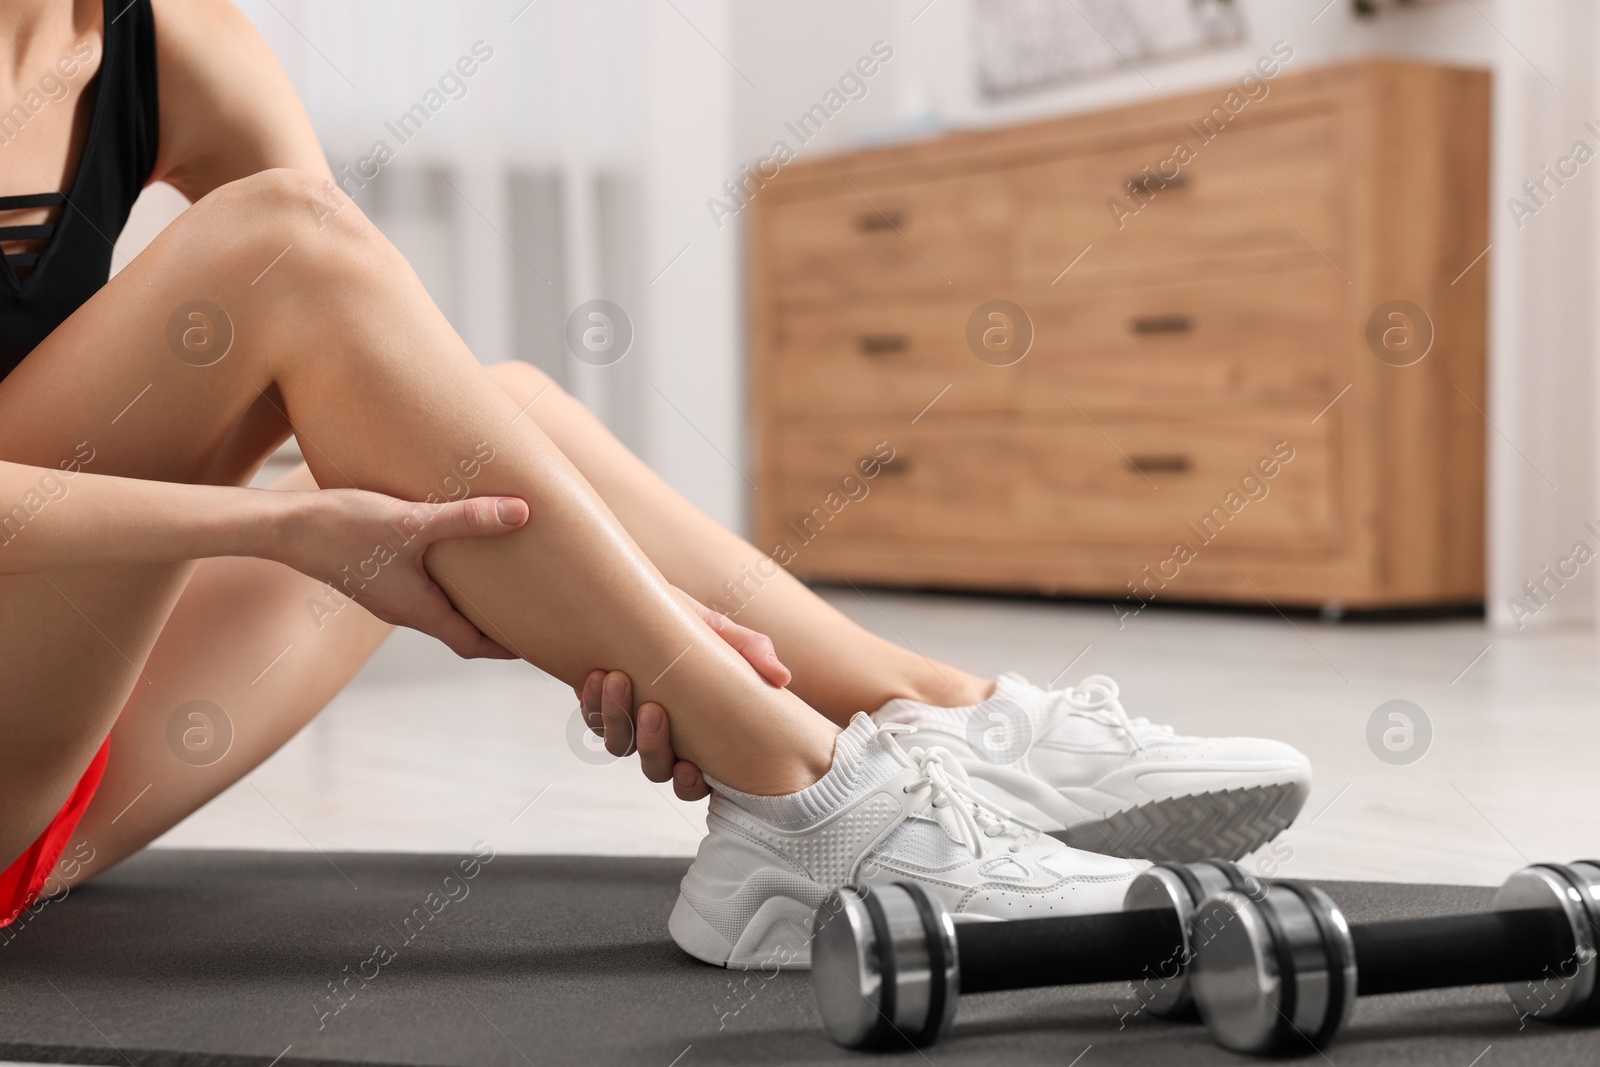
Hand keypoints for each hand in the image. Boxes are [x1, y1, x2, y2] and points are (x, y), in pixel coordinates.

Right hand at [273, 488, 529, 658]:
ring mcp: (387, 594)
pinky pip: (420, 588)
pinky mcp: (374, 575)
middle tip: (531, 615)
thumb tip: (522, 513)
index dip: (507, 648)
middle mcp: (404, 610)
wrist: (282, 527)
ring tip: (503, 583)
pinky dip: (446, 582)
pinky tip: (455, 554)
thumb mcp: (411, 522)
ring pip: (439, 608)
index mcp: (418, 610)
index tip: (539, 644)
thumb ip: (466, 518)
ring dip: (469, 602)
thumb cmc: (343, 527)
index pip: (472, 645)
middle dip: (495, 626)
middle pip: (459, 631)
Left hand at [577, 590, 790, 799]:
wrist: (641, 598)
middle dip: (651, 745)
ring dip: (616, 718)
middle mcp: (662, 736)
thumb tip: (782, 677)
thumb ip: (752, 651)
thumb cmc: (690, 622)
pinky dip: (591, 701)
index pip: (696, 780)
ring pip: (619, 745)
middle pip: (654, 768)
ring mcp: (629, 721)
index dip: (690, 785)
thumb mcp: (722, 632)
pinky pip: (591, 718)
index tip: (691, 767)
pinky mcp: (599, 703)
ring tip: (617, 679)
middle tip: (653, 708)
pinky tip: (596, 675)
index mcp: (697, 733)